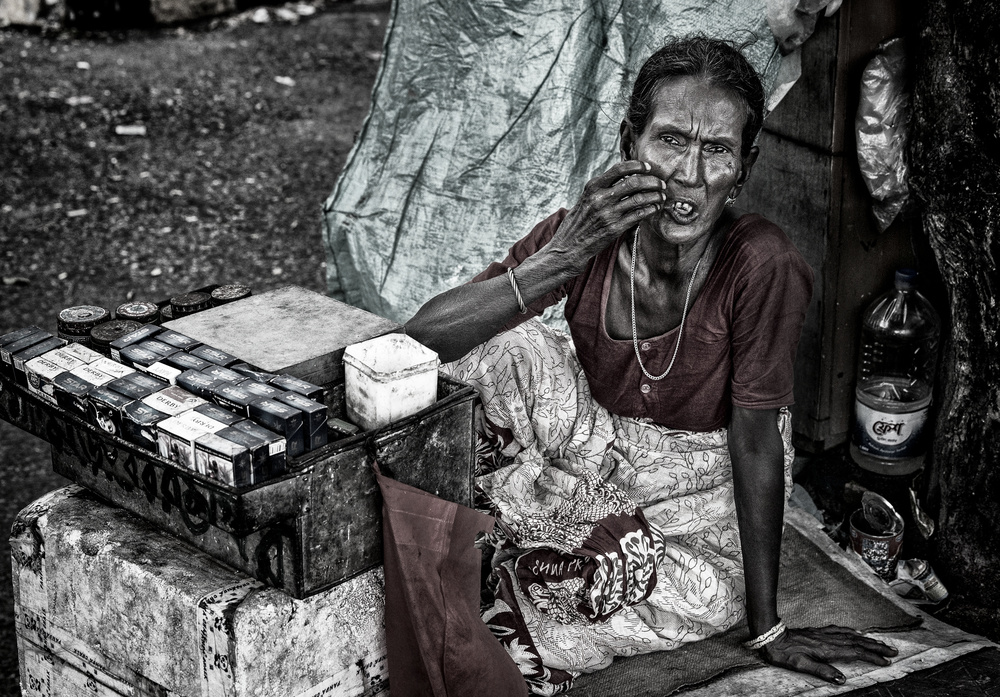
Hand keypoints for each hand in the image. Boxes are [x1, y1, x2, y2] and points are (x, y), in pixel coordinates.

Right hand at [549, 159, 665, 267]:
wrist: (569, 246)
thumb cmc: (579, 222)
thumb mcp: (586, 199)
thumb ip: (602, 188)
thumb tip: (625, 177)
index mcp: (593, 187)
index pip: (619, 169)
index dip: (637, 166)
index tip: (649, 167)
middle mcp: (600, 198)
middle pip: (633, 182)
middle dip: (652, 181)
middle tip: (661, 183)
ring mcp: (608, 213)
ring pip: (639, 199)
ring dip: (655, 196)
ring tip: (662, 196)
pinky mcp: (614, 228)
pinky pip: (638, 215)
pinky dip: (650, 210)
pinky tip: (655, 208)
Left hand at [760, 625, 898, 684]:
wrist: (771, 636)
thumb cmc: (785, 653)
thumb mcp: (802, 665)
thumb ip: (823, 671)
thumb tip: (843, 679)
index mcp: (828, 649)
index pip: (856, 652)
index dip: (872, 657)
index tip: (887, 661)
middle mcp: (829, 640)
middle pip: (858, 642)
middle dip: (877, 647)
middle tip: (893, 650)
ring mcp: (824, 634)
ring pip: (851, 635)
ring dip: (868, 639)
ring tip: (881, 642)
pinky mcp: (818, 631)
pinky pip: (840, 630)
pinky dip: (852, 631)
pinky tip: (856, 632)